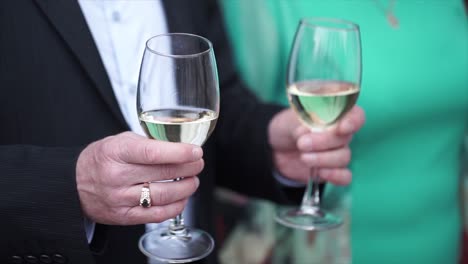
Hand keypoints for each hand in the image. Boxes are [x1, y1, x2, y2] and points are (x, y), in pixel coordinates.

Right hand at [76, 132, 203, 224]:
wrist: (74, 184)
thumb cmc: (102, 159)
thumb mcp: (119, 141)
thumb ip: (147, 143)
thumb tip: (181, 146)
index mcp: (116, 152)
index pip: (152, 152)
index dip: (179, 152)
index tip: (196, 151)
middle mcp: (116, 176)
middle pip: (163, 173)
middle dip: (189, 168)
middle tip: (198, 163)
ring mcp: (119, 198)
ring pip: (163, 195)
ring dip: (186, 187)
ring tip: (193, 180)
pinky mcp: (124, 216)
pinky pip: (157, 214)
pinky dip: (176, 206)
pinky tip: (182, 197)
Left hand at [268, 106, 364, 184]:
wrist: (277, 148)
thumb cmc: (288, 127)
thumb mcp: (292, 119)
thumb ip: (303, 122)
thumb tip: (310, 130)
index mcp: (335, 115)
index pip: (355, 116)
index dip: (353, 121)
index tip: (342, 128)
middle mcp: (341, 134)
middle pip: (345, 138)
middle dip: (324, 142)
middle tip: (302, 143)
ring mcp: (338, 152)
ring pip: (343, 157)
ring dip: (322, 159)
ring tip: (303, 157)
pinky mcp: (333, 170)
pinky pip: (345, 176)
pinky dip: (335, 175)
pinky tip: (320, 172)